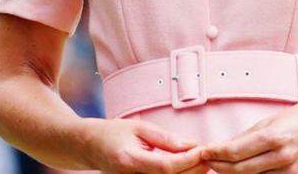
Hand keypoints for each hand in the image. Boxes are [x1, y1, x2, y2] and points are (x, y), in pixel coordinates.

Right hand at [85, 118, 204, 173]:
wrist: (89, 147)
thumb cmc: (111, 134)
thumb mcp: (138, 127)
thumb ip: (164, 139)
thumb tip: (190, 145)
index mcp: (129, 161)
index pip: (166, 167)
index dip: (188, 160)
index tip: (203, 149)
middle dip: (193, 169)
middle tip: (208, 155)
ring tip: (200, 161)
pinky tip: (187, 168)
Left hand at [200, 103, 297, 173]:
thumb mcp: (270, 120)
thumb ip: (247, 136)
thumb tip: (224, 146)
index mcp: (274, 137)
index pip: (236, 151)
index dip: (216, 153)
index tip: (203, 151)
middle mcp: (282, 156)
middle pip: (240, 169)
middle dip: (219, 166)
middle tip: (206, 160)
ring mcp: (288, 171)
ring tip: (219, 166)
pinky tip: (240, 171)